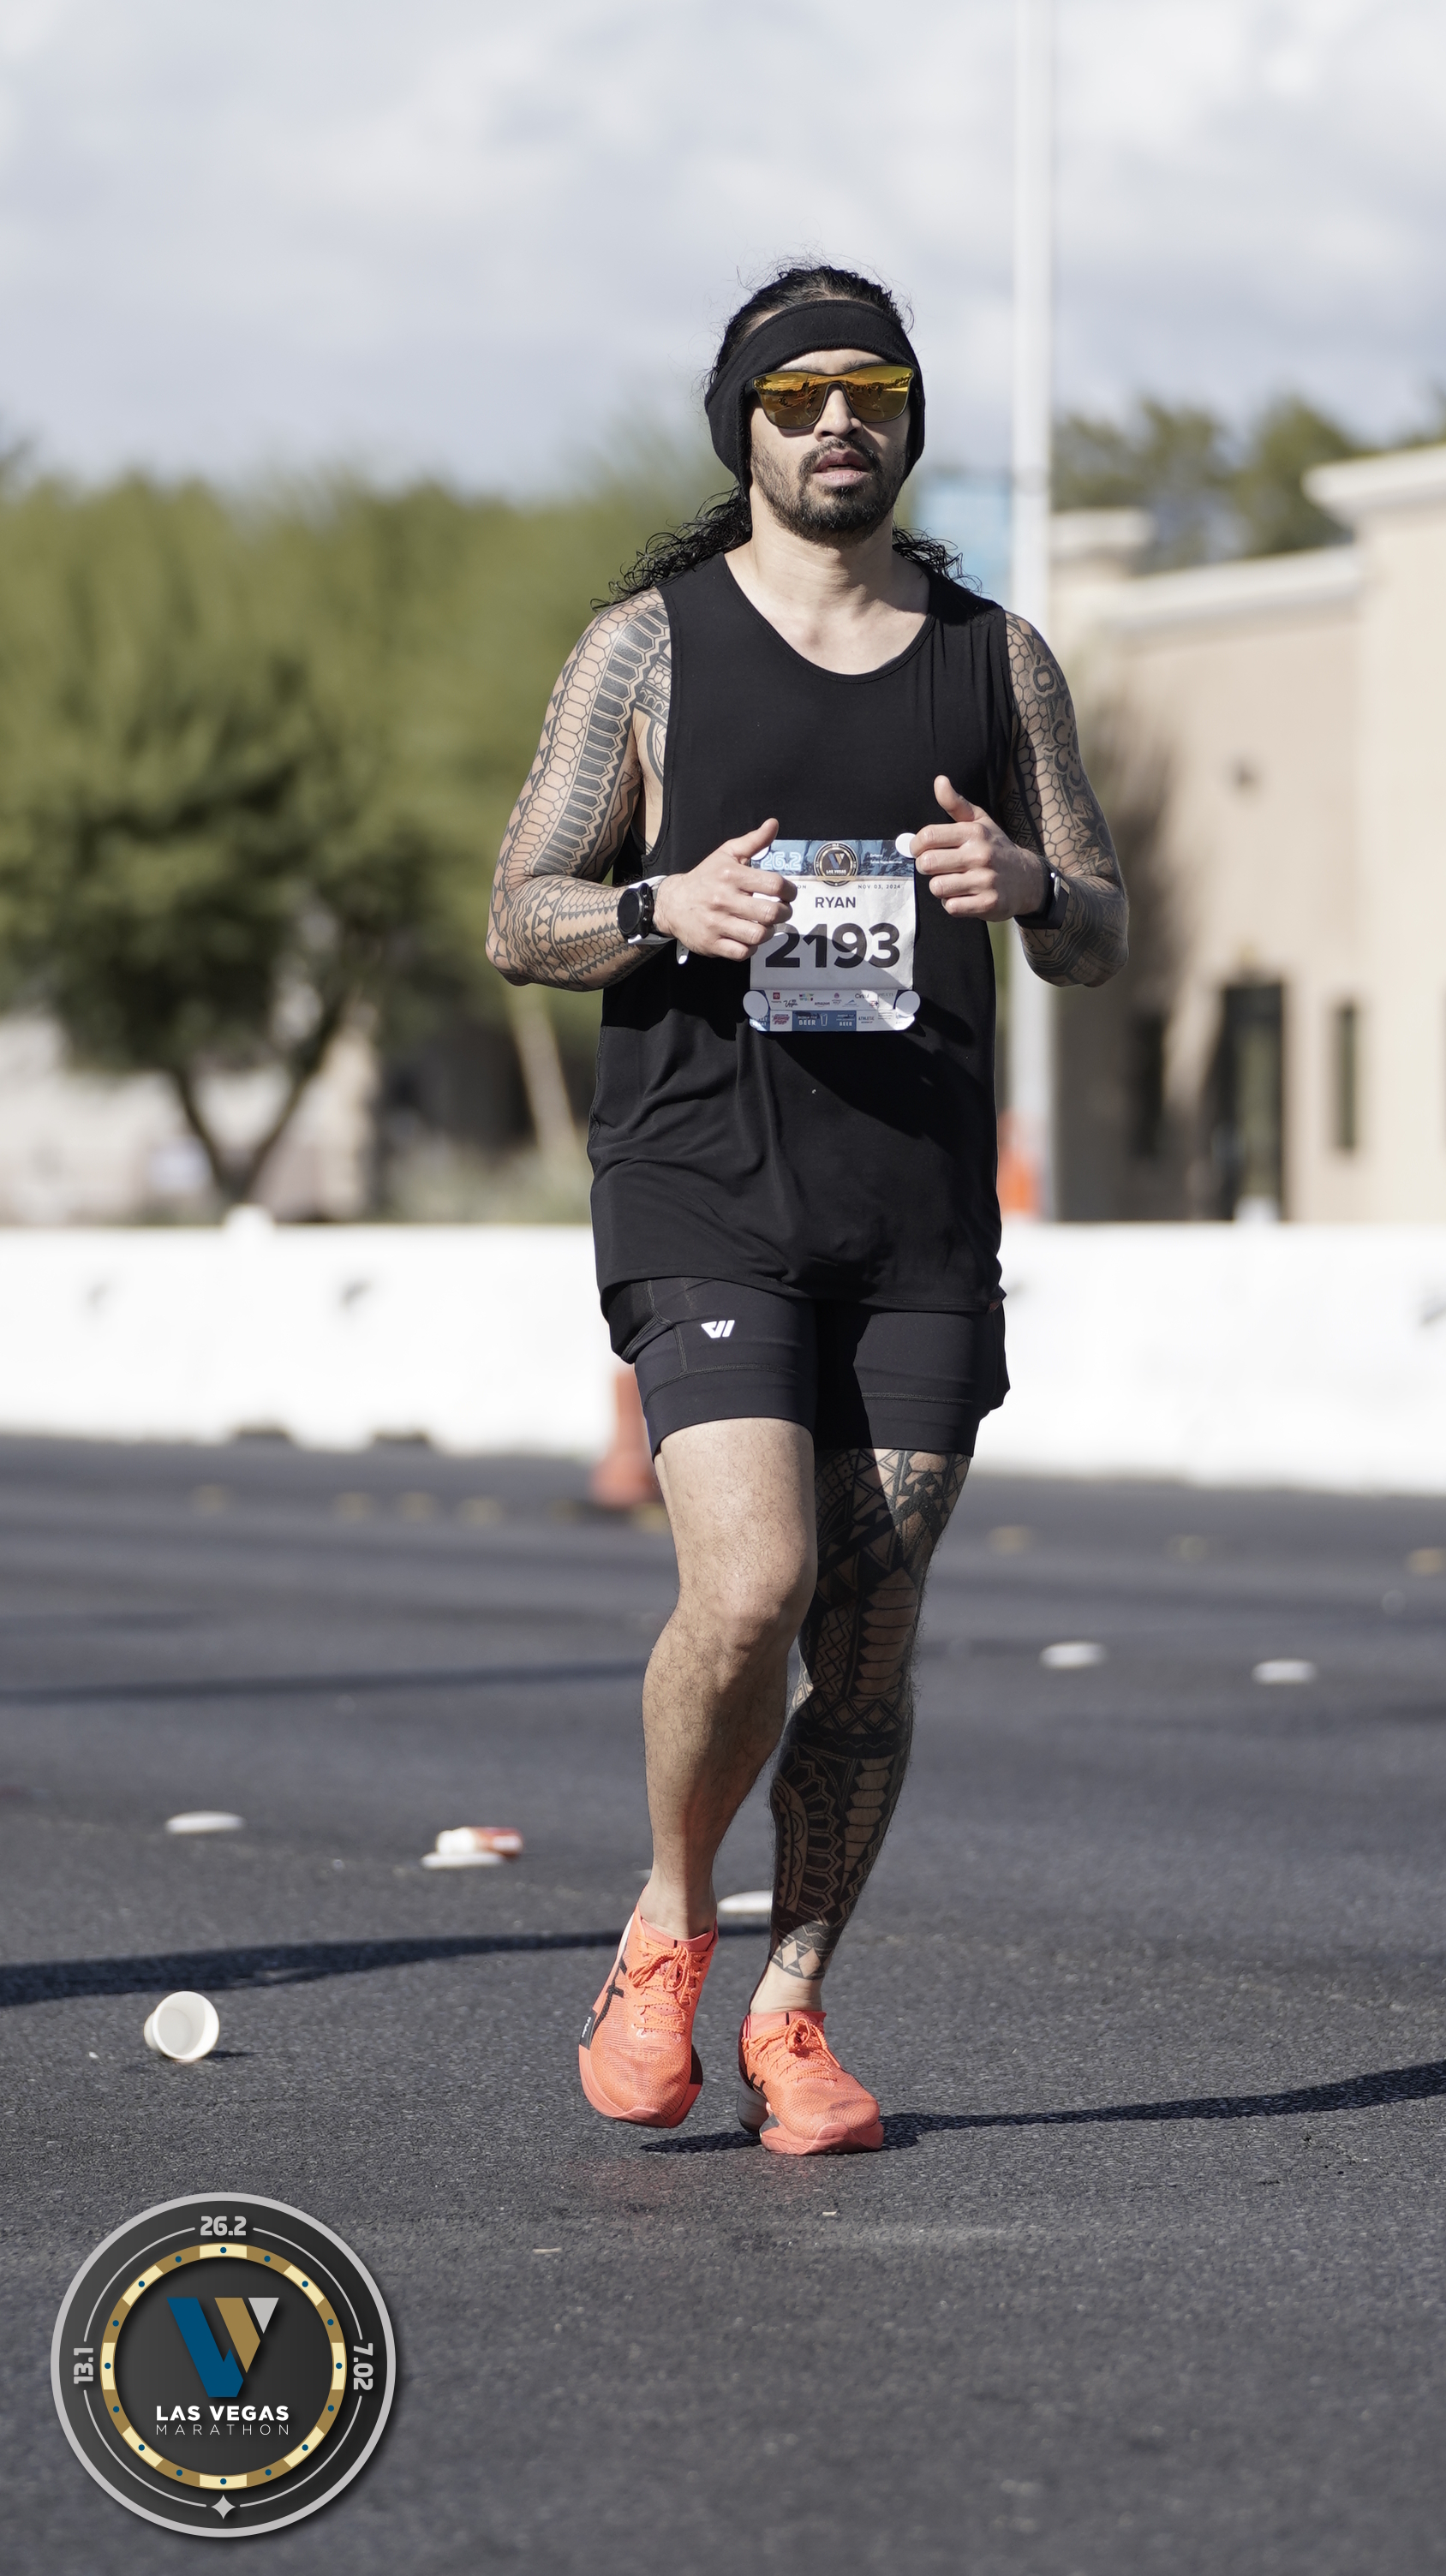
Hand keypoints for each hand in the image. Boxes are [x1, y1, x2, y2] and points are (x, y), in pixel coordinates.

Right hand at [652, 821, 792, 960]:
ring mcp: (717, 923)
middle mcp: (724, 899)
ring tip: (766, 924)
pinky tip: (750, 937)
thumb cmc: (705, 878)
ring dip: (769, 931)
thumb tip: (773, 824)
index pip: (774, 884)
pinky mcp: (712, 943)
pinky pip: (742, 952)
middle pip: (770, 913)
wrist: (672, 903)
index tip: (788, 894)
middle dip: (784, 913)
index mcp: (731, 875)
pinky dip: (751, 947)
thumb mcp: (726, 854)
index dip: (789, 891)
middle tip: (782, 911)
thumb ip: (753, 841)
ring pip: (758, 934)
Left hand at [911, 775, 1048, 919]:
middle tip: (937, 867)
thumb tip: (939, 780)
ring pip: (937, 887)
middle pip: (928, 864)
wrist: (1027, 879)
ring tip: (954, 881)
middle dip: (926, 867)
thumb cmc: (996, 848)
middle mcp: (980, 855)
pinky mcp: (987, 904)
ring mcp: (985, 881)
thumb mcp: (979, 822)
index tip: (920, 850)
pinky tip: (964, 896)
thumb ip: (956, 803)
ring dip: (940, 887)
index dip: (916, 846)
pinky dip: (952, 904)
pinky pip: (951, 907)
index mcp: (974, 833)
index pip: (928, 837)